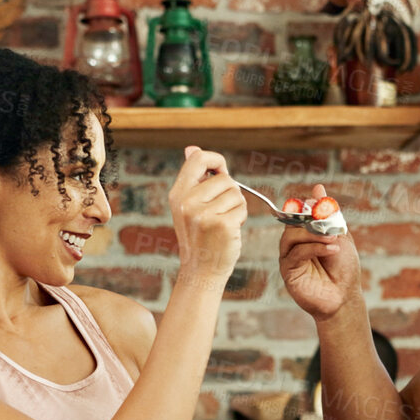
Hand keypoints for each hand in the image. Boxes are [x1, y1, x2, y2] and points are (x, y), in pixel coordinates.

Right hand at [168, 146, 246, 283]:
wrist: (200, 271)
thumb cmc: (200, 237)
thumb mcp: (189, 205)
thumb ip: (194, 178)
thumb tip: (191, 148)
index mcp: (178, 194)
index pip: (198, 158)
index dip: (215, 160)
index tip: (221, 171)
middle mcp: (187, 202)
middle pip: (224, 178)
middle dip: (230, 192)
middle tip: (221, 211)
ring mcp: (204, 214)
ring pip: (236, 193)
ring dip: (236, 207)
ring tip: (224, 222)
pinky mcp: (222, 224)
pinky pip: (241, 208)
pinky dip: (240, 218)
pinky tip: (229, 231)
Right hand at [278, 184, 361, 320]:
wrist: (345, 297)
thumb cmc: (343, 268)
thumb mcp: (340, 235)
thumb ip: (328, 213)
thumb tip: (318, 187)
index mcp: (305, 234)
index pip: (299, 212)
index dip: (309, 207)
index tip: (323, 207)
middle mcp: (294, 244)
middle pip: (292, 222)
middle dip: (312, 221)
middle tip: (332, 227)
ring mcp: (289, 257)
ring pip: (290, 236)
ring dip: (313, 235)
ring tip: (333, 240)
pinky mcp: (288, 271)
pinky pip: (296, 253)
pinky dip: (314, 248)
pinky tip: (332, 250)